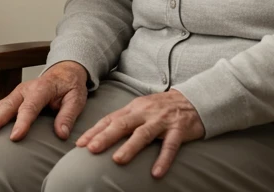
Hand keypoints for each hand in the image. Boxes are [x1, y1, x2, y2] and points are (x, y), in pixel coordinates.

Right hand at [0, 61, 89, 140]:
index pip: (30, 107)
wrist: (65, 71)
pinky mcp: (13, 98)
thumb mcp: (76, 98)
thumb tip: (61, 134)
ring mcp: (17, 93)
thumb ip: (68, 115)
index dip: (22, 122)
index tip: (15, 138)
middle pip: (7, 106)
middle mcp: (25, 89)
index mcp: (41, 88)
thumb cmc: (70, 86)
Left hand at [76, 89, 204, 178]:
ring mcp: (162, 120)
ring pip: (144, 134)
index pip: (110, 119)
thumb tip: (100, 135)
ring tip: (118, 160)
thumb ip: (124, 120)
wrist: (193, 99)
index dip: (95, 131)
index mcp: (134, 108)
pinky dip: (163, 159)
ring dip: (130, 147)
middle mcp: (145, 112)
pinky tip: (156, 172)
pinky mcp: (179, 129)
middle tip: (91, 149)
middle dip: (106, 136)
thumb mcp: (141, 109)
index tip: (80, 144)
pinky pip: (170, 146)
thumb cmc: (162, 108)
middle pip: (123, 124)